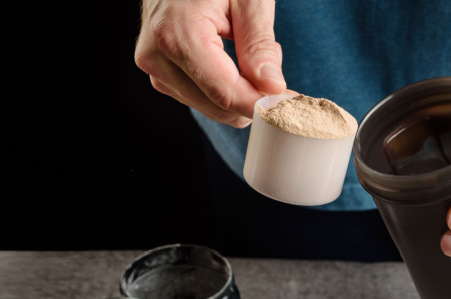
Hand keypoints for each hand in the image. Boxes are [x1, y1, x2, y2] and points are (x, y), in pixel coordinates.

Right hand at [135, 0, 285, 127]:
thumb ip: (259, 44)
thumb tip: (271, 88)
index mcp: (177, 34)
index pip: (225, 92)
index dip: (260, 104)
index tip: (288, 104)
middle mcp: (157, 56)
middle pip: (218, 105)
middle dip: (252, 94)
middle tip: (272, 64)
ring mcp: (155, 67)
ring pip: (211, 107)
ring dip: (240, 91)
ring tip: (248, 50)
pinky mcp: (160, 73)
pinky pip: (201, 98)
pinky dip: (225, 89)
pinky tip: (232, 60)